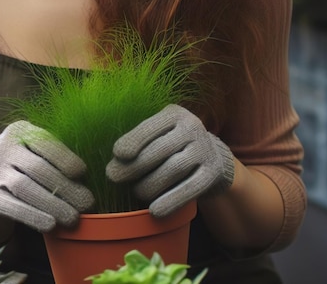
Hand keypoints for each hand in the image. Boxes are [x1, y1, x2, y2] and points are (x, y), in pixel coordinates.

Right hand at [0, 120, 93, 231]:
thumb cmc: (23, 157)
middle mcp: (3, 148)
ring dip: (51, 204)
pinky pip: (12, 207)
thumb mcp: (34, 144)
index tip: (82, 172)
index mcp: (19, 130)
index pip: (43, 142)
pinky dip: (33, 216)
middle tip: (86, 202)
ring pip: (23, 188)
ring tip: (73, 217)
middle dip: (64, 186)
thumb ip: (55, 153)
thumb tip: (85, 177)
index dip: (63, 157)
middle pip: (36, 168)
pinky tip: (51, 225)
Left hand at [106, 104, 234, 217]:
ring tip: (135, 192)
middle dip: (134, 165)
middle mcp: (192, 127)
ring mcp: (205, 150)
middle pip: (159, 149)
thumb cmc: (172, 144)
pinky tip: (155, 211)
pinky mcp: (213, 173)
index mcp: (174, 114)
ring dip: (150, 184)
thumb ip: (140, 142)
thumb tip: (114, 163)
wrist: (213, 156)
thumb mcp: (159, 133)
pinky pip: (190, 188)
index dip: (133, 140)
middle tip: (113, 177)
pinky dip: (171, 200)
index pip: (151, 126)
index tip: (117, 154)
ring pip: (173, 169)